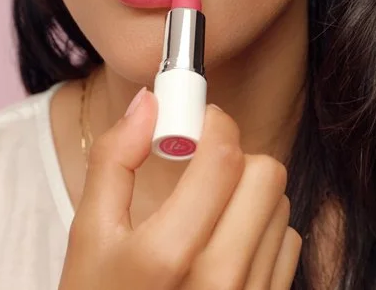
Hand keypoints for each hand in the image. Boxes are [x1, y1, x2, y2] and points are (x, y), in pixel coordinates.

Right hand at [58, 88, 301, 289]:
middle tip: (200, 168)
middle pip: (266, 175)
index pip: (223, 156)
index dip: (213, 123)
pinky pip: (288, 247)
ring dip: (248, 196)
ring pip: (280, 206)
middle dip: (234, 159)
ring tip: (206, 214)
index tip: (197, 122)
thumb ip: (113, 160)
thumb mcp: (88, 236)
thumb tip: (148, 102)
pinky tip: (223, 246)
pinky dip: (261, 233)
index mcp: (168, 254)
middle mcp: (219, 281)